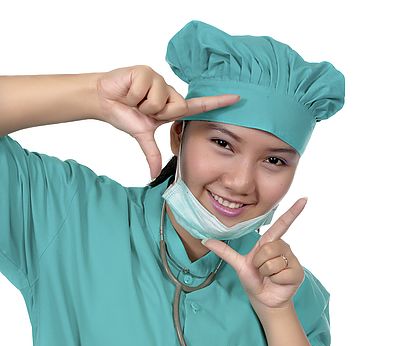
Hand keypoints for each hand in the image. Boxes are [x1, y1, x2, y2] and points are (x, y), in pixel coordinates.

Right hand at [95, 65, 240, 178]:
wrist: (103, 99)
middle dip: (157, 113)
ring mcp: (159, 80)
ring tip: (134, 100)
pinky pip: (145, 89)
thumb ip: (152, 154)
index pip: (198, 106)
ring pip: (160, 100)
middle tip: (142, 109)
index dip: (218, 102)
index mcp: (171, 107)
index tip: (238, 98)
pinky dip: (133, 94)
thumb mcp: (142, 135)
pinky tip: (128, 91)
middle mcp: (169, 92)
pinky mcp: (146, 71)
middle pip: (177, 107)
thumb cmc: (125, 113)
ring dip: (143, 104)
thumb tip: (153, 175)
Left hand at [202, 198, 307, 313]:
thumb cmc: (254, 280)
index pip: (282, 224)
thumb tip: (205, 239)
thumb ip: (224, 251)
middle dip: (259, 263)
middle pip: (268, 249)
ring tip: (269, 276)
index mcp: (270, 242)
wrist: (264, 299)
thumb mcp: (238, 264)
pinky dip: (275, 280)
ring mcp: (291, 260)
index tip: (304, 199)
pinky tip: (277, 282)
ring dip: (266, 273)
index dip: (292, 212)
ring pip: (273, 262)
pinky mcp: (297, 272)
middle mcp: (283, 248)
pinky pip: (282, 272)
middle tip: (261, 271)